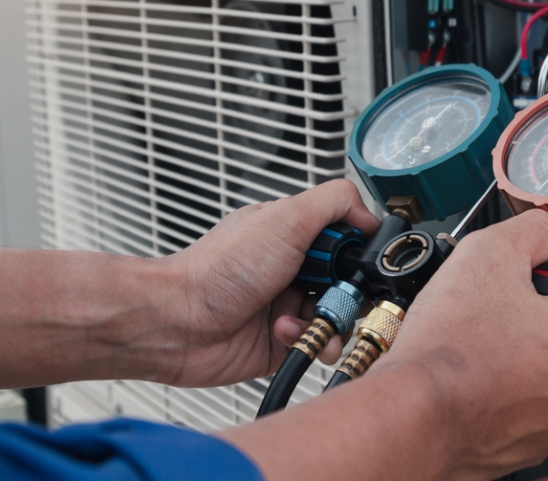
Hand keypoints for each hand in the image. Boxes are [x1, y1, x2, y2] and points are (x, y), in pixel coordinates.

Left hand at [159, 179, 376, 387]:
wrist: (179, 323)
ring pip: (339, 315)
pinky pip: (319, 343)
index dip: (356, 251)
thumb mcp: (284, 219)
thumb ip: (332, 202)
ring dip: (330, 319)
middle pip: (349, 280)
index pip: (346, 237)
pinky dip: (311, 339)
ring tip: (308, 318)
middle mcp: (292, 267)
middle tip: (332, 292)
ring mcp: (287, 303)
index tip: (356, 262)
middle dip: (349, 291)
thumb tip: (369, 210)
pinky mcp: (283, 340)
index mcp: (292, 233)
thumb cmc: (216, 270)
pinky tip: (285, 332)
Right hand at [370, 209, 547, 478]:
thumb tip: (546, 239)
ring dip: (539, 344)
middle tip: (511, 302)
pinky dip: (522, 379)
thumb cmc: (452, 351)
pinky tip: (484, 366)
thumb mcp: (491, 252)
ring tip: (492, 335)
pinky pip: (545, 398)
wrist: (413, 419)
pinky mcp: (542, 445)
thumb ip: (535, 230)